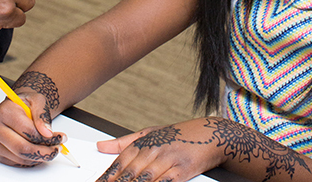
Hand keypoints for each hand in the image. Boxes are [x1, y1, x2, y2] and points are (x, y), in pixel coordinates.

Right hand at [0, 93, 66, 166]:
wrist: (17, 108)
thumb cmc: (25, 104)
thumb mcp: (37, 100)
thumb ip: (42, 115)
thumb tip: (47, 132)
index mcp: (4, 112)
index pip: (28, 131)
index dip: (47, 138)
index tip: (60, 137)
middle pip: (22, 148)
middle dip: (44, 151)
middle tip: (57, 148)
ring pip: (21, 158)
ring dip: (40, 156)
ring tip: (51, 148)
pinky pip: (18, 162)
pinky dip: (32, 159)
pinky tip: (39, 150)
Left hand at [94, 118, 226, 181]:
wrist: (210, 134)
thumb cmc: (178, 135)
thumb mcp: (150, 133)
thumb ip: (124, 142)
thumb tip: (101, 146)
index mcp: (144, 142)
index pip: (121, 161)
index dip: (109, 175)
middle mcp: (155, 150)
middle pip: (131, 172)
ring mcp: (169, 160)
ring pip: (146, 178)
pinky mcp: (183, 170)